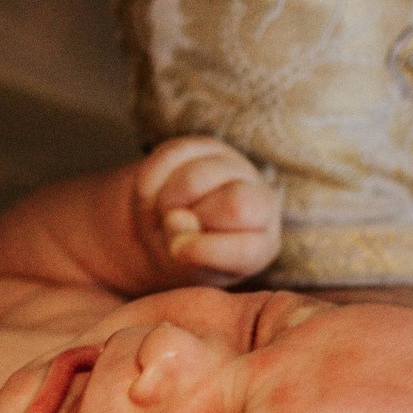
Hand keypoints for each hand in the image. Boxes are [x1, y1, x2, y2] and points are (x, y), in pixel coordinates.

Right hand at [136, 137, 280, 285]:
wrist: (169, 226)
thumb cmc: (184, 256)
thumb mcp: (186, 267)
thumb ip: (187, 250)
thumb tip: (175, 218)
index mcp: (261, 244)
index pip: (245, 247)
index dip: (206, 250)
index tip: (178, 251)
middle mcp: (259, 200)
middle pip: (234, 205)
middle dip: (193, 220)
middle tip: (173, 230)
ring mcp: (233, 168)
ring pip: (196, 180)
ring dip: (167, 202)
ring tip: (162, 214)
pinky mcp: (203, 145)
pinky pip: (172, 157)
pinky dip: (152, 182)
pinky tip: (152, 196)